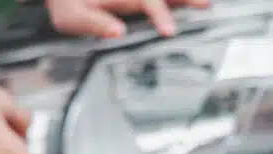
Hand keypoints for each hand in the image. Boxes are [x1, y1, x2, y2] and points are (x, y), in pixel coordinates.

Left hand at [45, 0, 210, 37]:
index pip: (147, 2)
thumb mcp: (71, 17)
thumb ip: (94, 23)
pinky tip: (189, 4)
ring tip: (207, 2)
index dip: (160, 15)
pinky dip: (170, 4)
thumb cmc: (65, 3)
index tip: (170, 31)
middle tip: (206, 4)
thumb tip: (118, 32)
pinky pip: (157, 0)